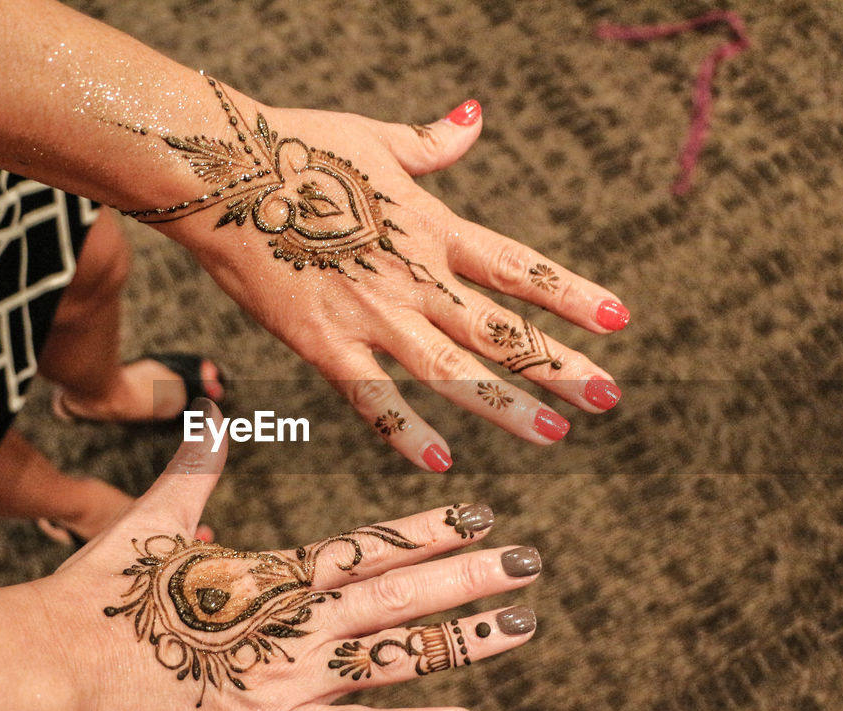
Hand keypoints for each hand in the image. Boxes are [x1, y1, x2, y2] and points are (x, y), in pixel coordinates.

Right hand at [29, 401, 538, 710]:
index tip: (479, 512)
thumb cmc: (98, 593)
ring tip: (519, 627)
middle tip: (529, 562)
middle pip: (399, 595)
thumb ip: (196, 463)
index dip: (429, 529)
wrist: (48, 670)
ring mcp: (285, 682)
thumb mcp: (152, 518)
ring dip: (460, 643)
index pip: (368, 544)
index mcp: (270, 571)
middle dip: (469, 576)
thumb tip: (214, 408)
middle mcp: (292, 623)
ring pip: (392, 658)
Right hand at [133, 80, 627, 470]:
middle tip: (610, 396)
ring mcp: (374, 316)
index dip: (571, 294)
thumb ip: (431, 144)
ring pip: (454, 371)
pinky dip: (407, 432)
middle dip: (559, 364)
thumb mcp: (375, 138)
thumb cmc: (297, 146)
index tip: (618, 319)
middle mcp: (417, 278)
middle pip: (502, 329)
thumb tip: (475, 116)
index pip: (519, 268)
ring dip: (507, 405)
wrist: (224, 174)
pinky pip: (374, 399)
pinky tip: (442, 463)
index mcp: (434, 227)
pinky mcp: (326, 345)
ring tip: (555, 433)